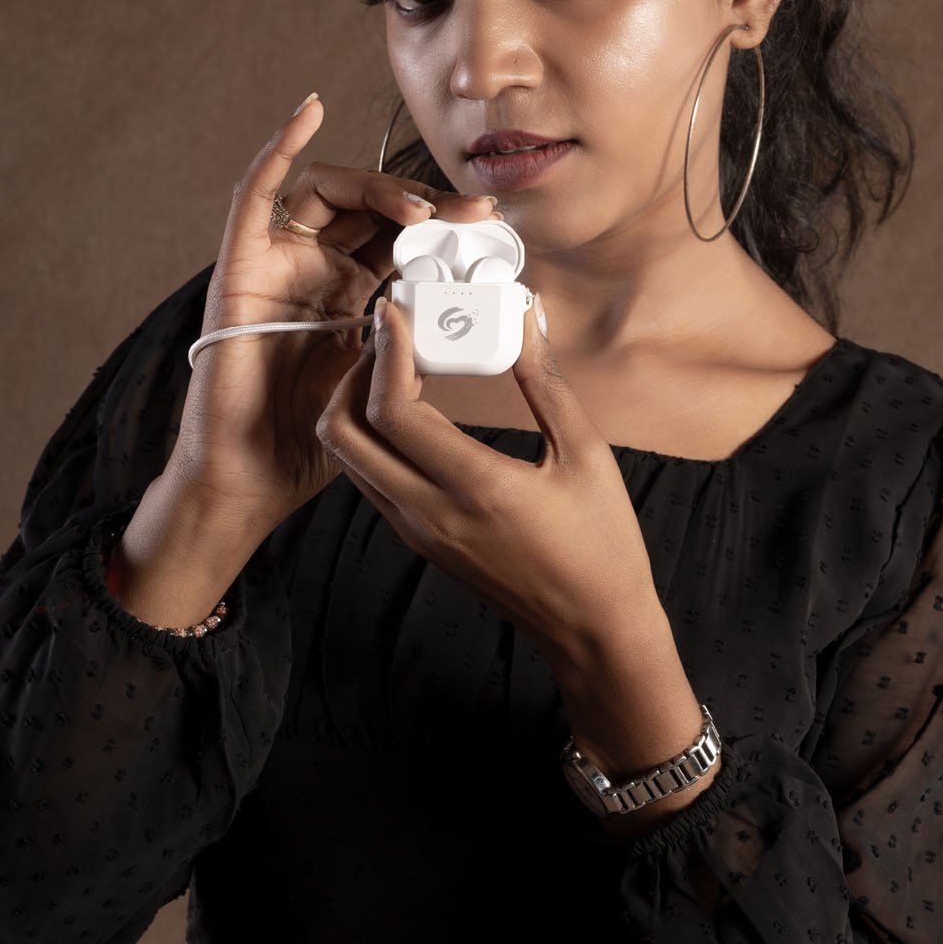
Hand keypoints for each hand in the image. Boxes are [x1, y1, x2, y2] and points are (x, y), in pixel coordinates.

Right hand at [171, 93, 500, 532]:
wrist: (256, 478)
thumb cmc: (315, 442)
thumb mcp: (390, 382)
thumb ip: (419, 344)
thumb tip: (476, 320)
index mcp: (351, 291)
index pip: (401, 232)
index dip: (444, 220)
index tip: (494, 226)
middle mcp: (313, 268)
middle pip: (369, 204)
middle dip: (425, 200)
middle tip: (473, 212)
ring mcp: (275, 264)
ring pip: (326, 190)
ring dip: (377, 185)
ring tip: (420, 210)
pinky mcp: (239, 268)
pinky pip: (253, 195)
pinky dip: (277, 149)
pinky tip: (307, 112)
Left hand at [314, 290, 659, 665]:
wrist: (592, 628)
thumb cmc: (600, 546)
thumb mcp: (586, 455)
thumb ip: (546, 383)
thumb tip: (525, 321)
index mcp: (475, 487)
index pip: (393, 412)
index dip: (384, 354)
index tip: (396, 316)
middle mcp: (431, 513)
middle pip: (342, 436)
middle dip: (351, 376)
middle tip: (387, 342)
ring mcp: (418, 532)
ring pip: (348, 460)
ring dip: (355, 407)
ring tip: (396, 370)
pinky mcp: (420, 541)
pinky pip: (370, 481)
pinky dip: (371, 439)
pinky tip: (410, 413)